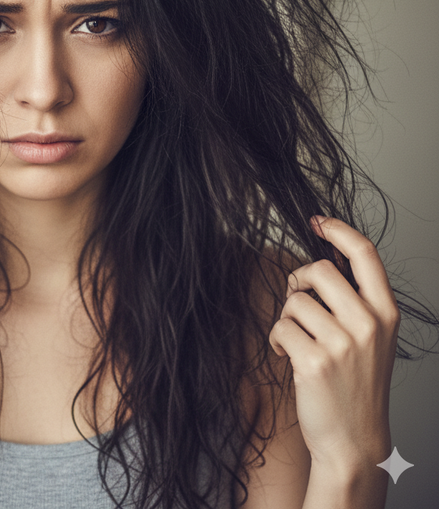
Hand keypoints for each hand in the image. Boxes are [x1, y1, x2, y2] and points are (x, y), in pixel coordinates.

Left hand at [268, 216, 399, 472]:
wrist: (354, 440)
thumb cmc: (355, 384)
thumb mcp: (370, 337)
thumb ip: (353, 301)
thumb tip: (319, 262)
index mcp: (385, 313)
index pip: (366, 254)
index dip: (339, 230)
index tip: (318, 221)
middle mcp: (369, 323)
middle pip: (318, 269)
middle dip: (298, 281)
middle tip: (296, 303)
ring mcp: (344, 343)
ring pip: (294, 300)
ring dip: (287, 317)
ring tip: (298, 341)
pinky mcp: (316, 361)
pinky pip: (280, 327)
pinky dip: (276, 339)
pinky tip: (288, 356)